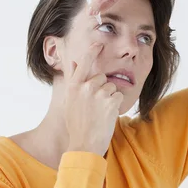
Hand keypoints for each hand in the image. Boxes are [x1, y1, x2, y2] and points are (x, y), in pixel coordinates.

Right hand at [64, 42, 123, 156]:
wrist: (85, 143)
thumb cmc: (76, 124)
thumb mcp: (69, 101)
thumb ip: (72, 80)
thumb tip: (72, 61)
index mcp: (74, 86)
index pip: (83, 63)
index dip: (91, 51)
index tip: (98, 44)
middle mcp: (86, 87)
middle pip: (102, 78)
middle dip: (102, 89)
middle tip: (95, 106)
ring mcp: (99, 93)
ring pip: (111, 88)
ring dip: (109, 98)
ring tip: (100, 113)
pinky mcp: (111, 101)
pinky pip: (118, 97)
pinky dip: (115, 106)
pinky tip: (106, 116)